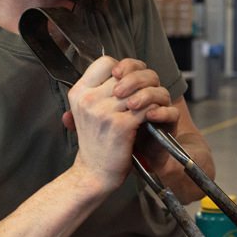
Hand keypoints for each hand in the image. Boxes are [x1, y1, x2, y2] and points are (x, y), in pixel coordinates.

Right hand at [63, 57, 176, 190]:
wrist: (93, 173)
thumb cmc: (95, 142)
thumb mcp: (85, 112)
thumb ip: (98, 90)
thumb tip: (120, 69)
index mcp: (79, 93)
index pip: (106, 62)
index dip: (124, 66)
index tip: (132, 77)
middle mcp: (89, 100)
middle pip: (127, 73)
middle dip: (146, 78)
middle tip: (152, 87)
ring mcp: (104, 113)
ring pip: (141, 89)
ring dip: (155, 94)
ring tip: (157, 101)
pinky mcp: (121, 126)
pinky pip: (147, 107)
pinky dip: (156, 109)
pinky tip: (155, 115)